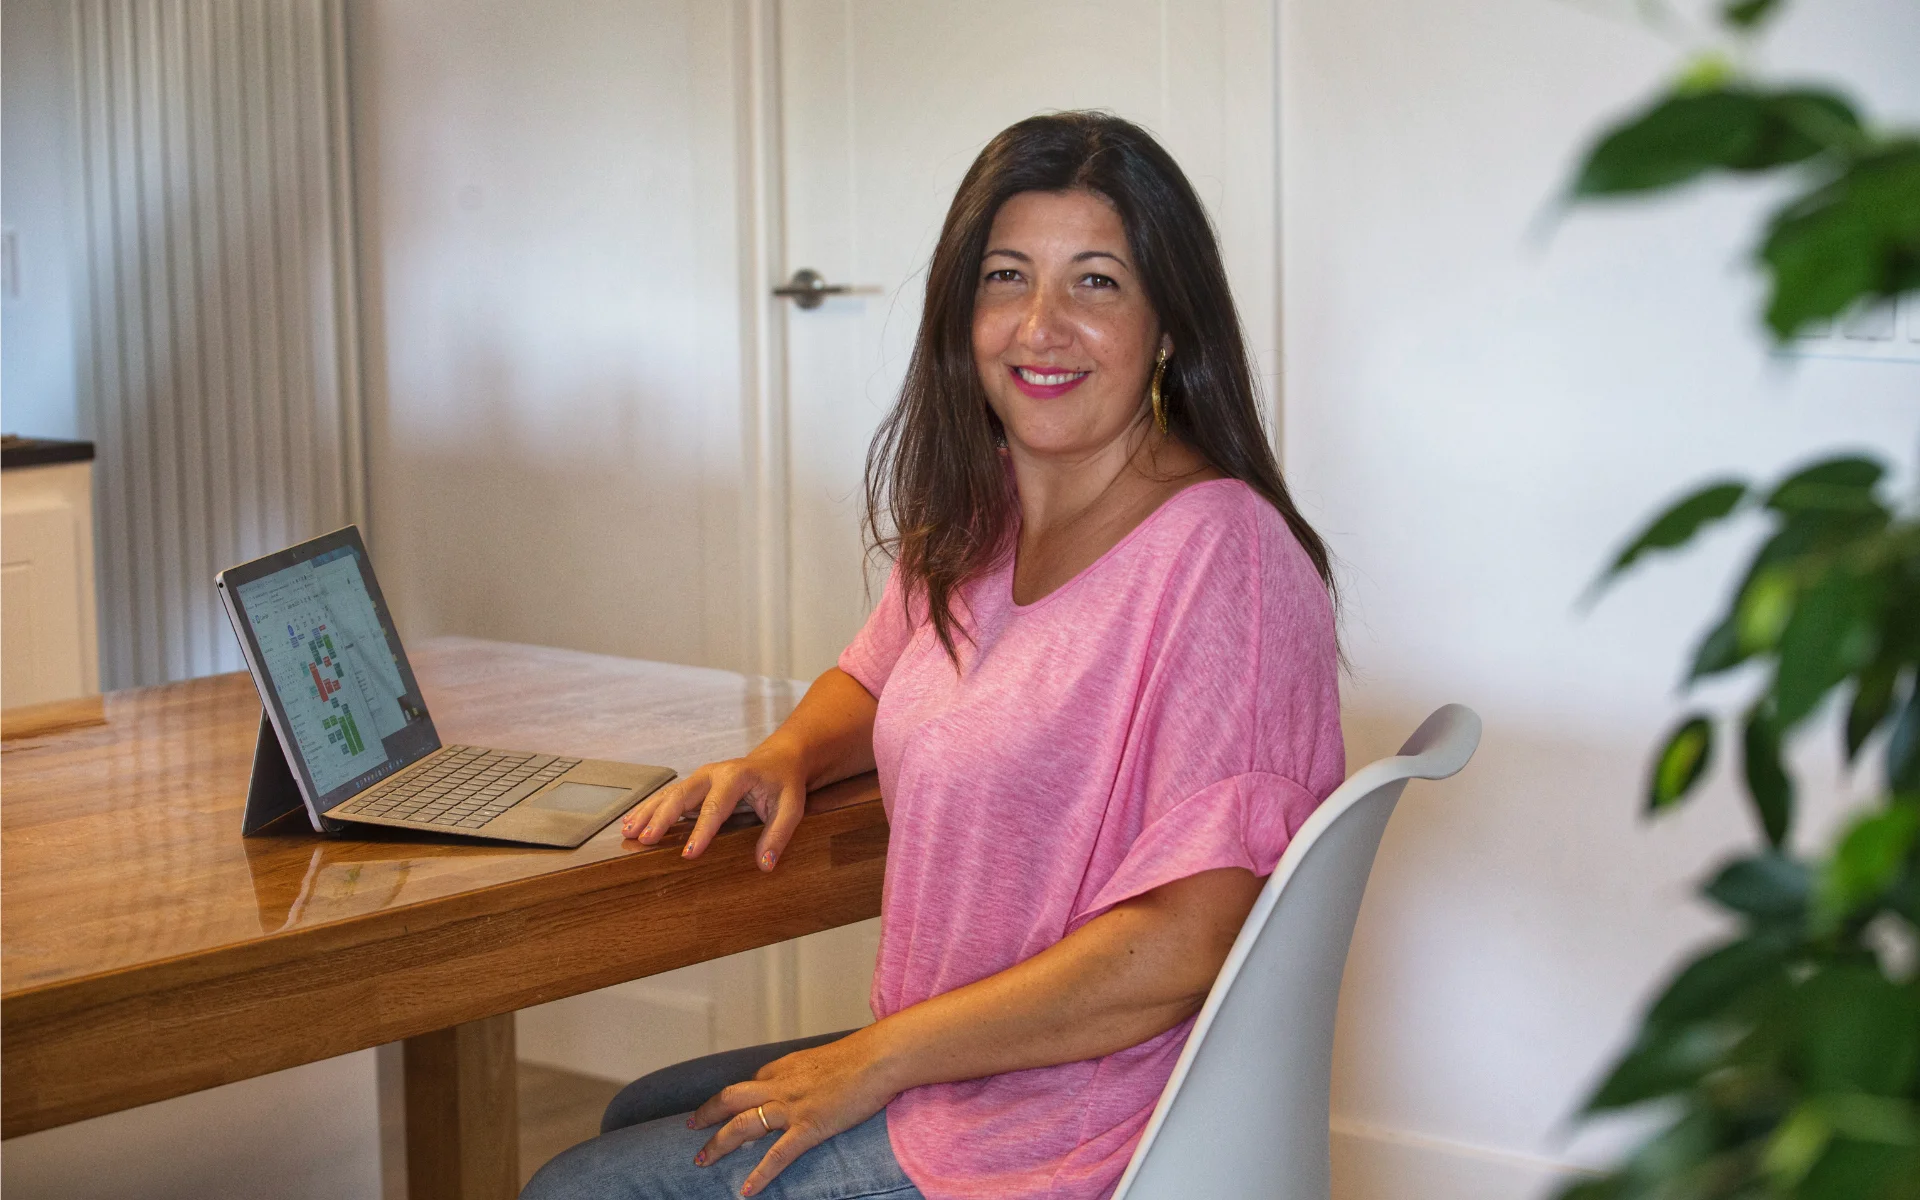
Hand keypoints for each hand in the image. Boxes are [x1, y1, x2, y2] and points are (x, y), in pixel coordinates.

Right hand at [620, 741, 806, 869]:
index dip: (701, 831)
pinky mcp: (694, 787)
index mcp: (737, 776)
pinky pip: (667, 797)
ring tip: (627, 832)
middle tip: (645, 839)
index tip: (688, 854)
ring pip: (669, 794)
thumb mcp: (791, 808)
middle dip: (661, 817)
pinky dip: (648, 809)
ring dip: (647, 812)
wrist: (778, 760)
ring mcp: (700, 778)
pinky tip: (631, 823)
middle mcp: (713, 773)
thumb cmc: (784, 784)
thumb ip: (778, 835)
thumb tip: (765, 864)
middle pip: (682, 795)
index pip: (716, 807)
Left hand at [687, 1031, 899, 1196]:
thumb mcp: (826, 1059)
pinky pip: (777, 1155)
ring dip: (718, 1144)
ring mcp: (791, 1107)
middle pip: (731, 1100)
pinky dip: (760, 1174)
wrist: (879, 1058)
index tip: (725, 1108)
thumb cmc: (862, 1056)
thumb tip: (813, 1082)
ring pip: (742, 1126)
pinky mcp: (809, 1127)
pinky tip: (747, 1191)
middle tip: (691, 1128)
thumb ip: (811, 1072)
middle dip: (707, 1115)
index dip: (735, 1098)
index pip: (751, 1083)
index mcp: (786, 1068)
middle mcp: (780, 1086)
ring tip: (701, 1162)